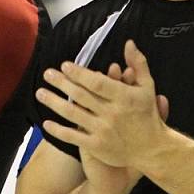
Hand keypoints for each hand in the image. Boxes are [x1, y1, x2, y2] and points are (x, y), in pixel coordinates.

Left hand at [37, 40, 168, 170]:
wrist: (153, 150)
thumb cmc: (148, 115)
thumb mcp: (147, 87)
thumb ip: (138, 64)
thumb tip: (129, 43)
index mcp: (124, 97)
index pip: (97, 83)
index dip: (79, 74)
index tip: (65, 65)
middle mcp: (112, 113)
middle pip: (81, 95)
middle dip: (61, 83)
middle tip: (47, 74)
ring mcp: (103, 131)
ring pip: (73, 114)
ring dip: (54, 102)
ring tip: (40, 93)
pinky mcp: (97, 146)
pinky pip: (73, 137)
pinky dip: (58, 130)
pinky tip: (46, 123)